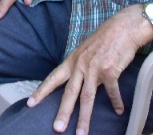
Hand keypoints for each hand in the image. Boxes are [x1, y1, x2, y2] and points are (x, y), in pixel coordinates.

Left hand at [27, 8, 152, 133]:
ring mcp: (95, 68)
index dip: (41, 91)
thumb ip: (78, 66)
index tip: (30, 104)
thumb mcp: (85, 50)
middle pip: (69, 93)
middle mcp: (80, 65)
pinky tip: (119, 111)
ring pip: (87, 97)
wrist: (123, 28)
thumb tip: (73, 80)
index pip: (53, 78)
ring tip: (82, 133)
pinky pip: (112, 91)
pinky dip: (116, 102)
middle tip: (57, 129)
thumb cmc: (105, 39)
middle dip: (63, 113)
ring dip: (85, 117)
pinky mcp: (110, 70)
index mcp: (72, 61)